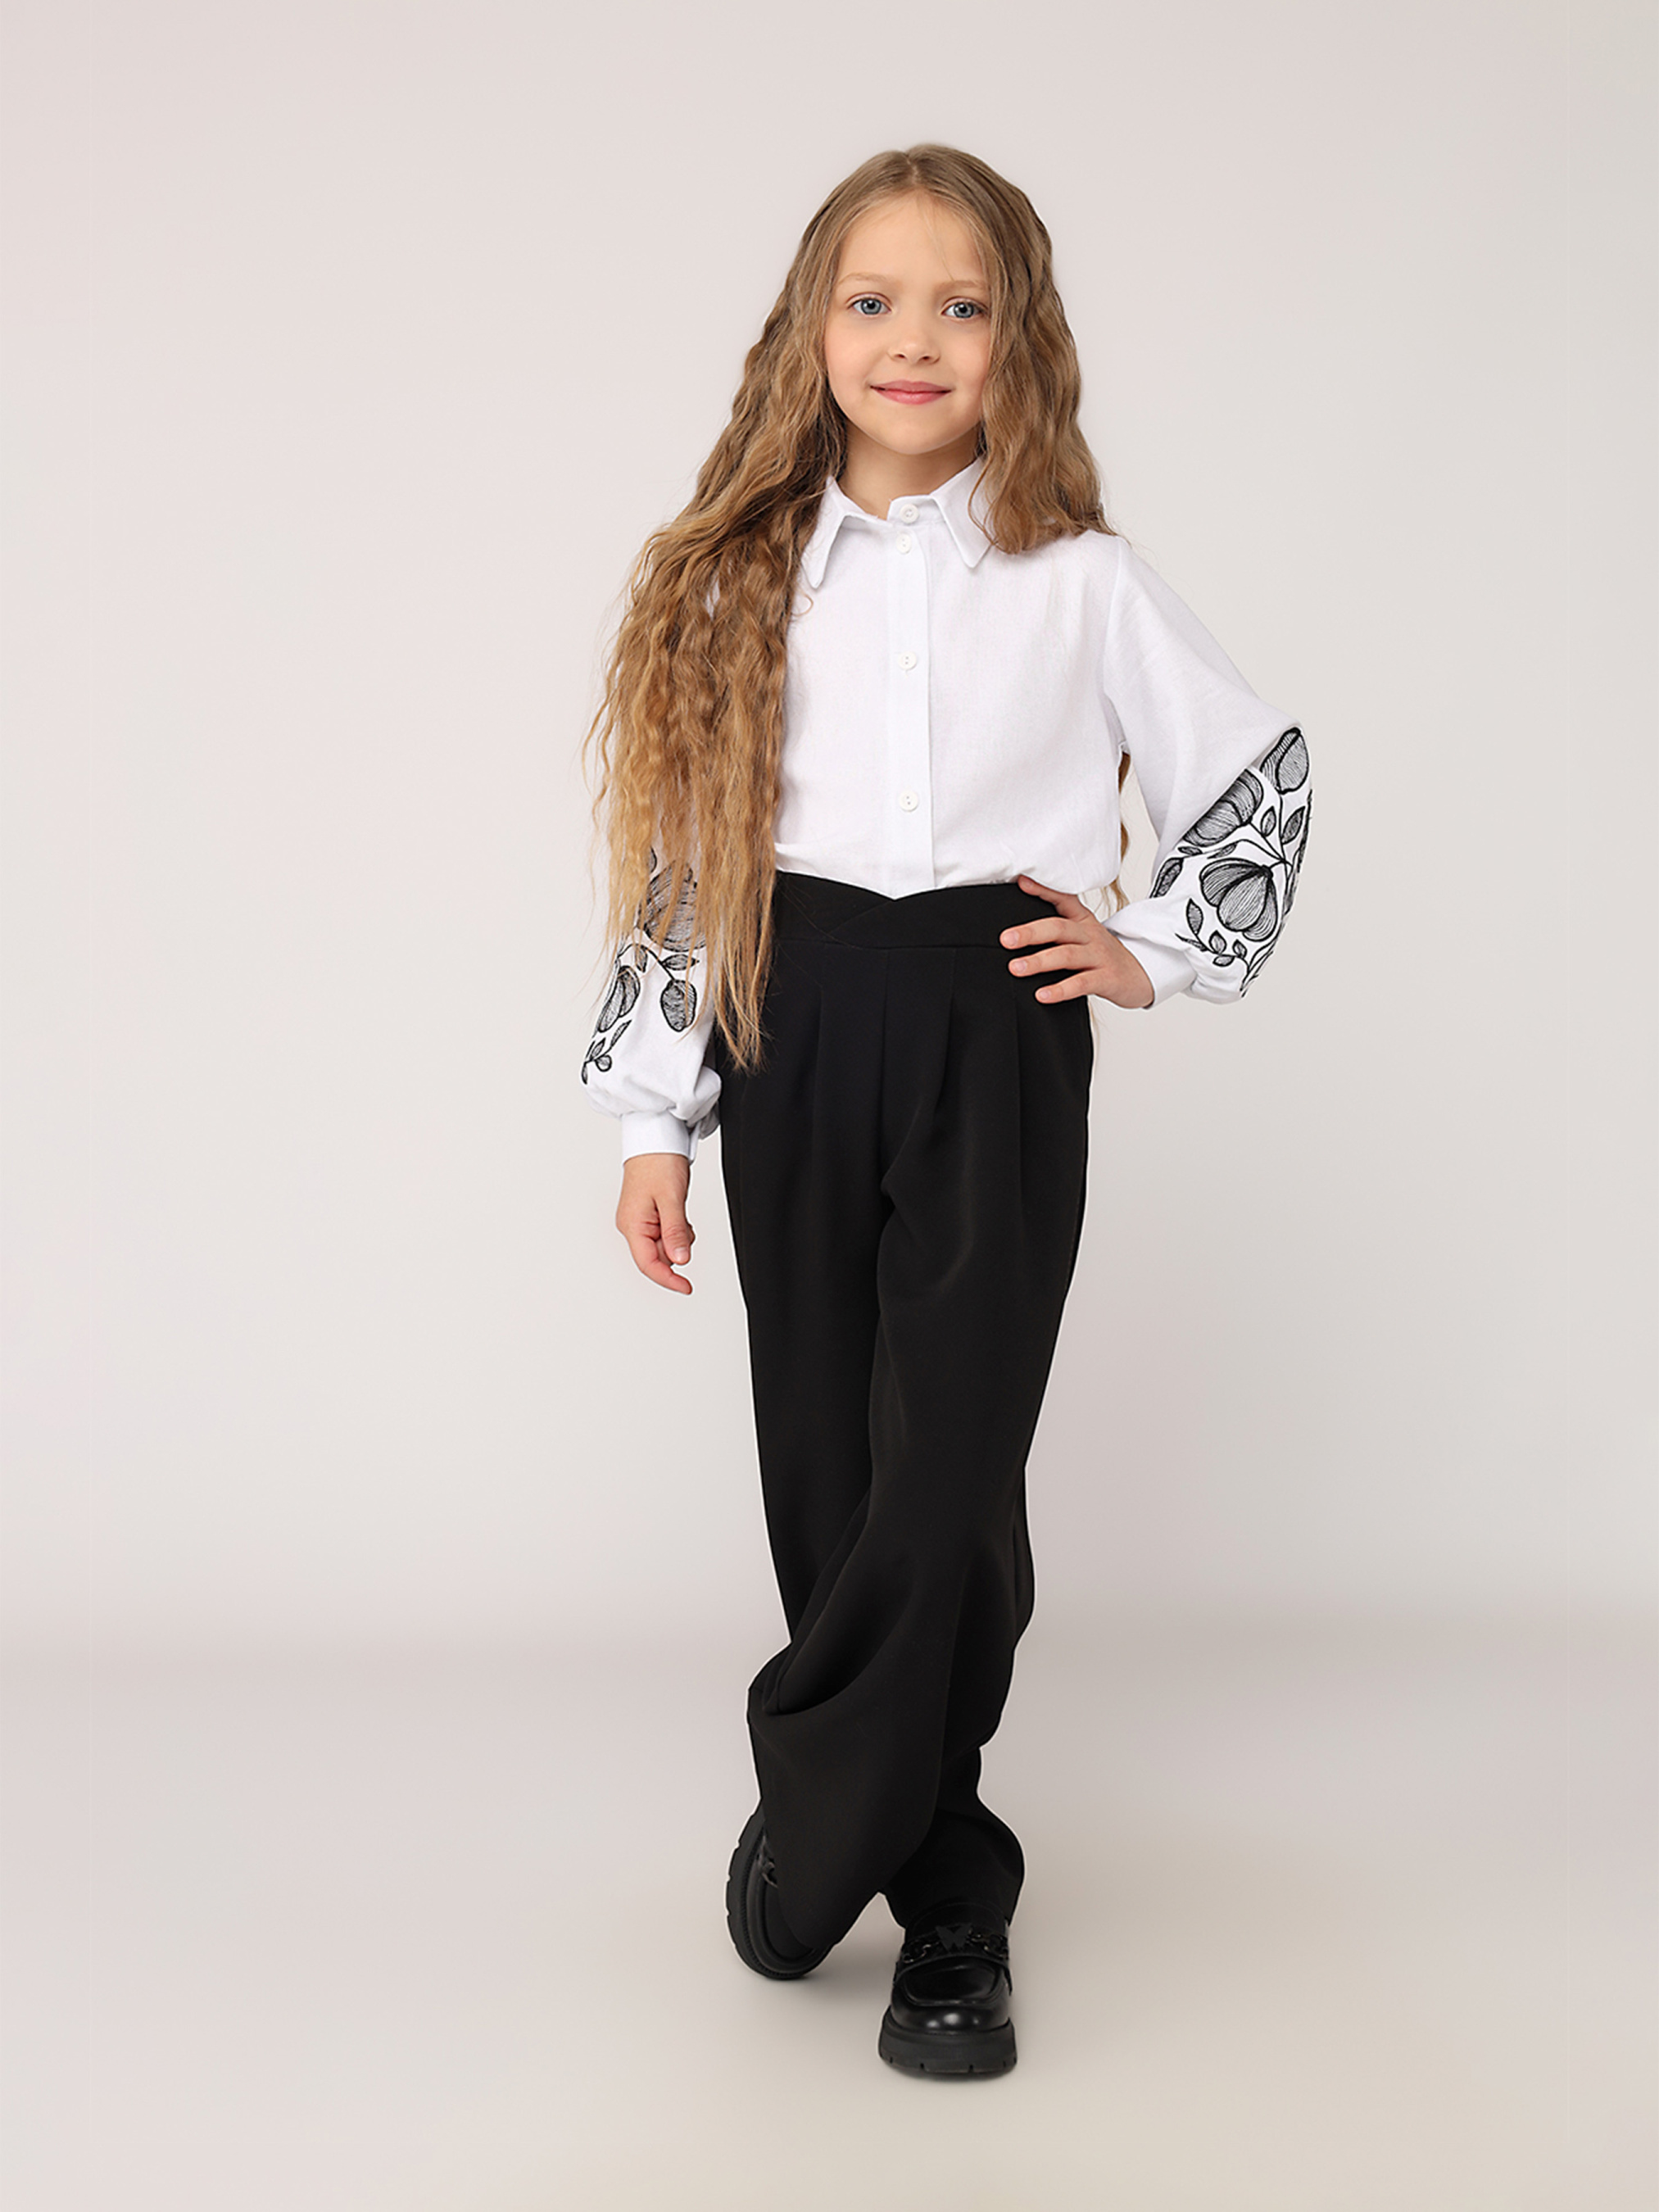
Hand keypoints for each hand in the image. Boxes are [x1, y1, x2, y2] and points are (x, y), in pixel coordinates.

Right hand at [617, 1152, 695, 1293]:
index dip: (669, 1279)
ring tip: (682, 1213)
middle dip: (676, 1249)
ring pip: (663, 1246)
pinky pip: (664, 1233)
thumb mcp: (671, 1199)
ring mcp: (639, 1220)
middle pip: (656, 1257)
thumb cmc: (658, 1162)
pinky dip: (677, 1229)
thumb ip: (675, 1233)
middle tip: (686, 1227)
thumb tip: (680, 1261)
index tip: (687, 1287)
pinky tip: (680, 1212)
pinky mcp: (648, 1214)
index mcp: (632, 1225)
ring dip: (678, 1238)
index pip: (648, 1265)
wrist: (655, 1138)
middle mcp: (631, 1226)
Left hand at [1001, 876, 1154, 1008]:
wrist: (1139, 977)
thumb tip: (1015, 932)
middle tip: (1006, 940)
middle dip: (1031, 933)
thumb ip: (1057, 930)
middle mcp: (1090, 935)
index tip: (1021, 882)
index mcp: (1082, 921)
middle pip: (1059, 928)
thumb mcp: (1083, 936)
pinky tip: (1042, 995)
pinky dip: (1060, 989)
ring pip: (1067, 955)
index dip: (1043, 889)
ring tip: (1016, 968)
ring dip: (1039, 961)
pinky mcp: (1106, 979)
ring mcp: (1099, 956)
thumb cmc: (1102, 957)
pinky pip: (1081, 983)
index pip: (1063, 899)